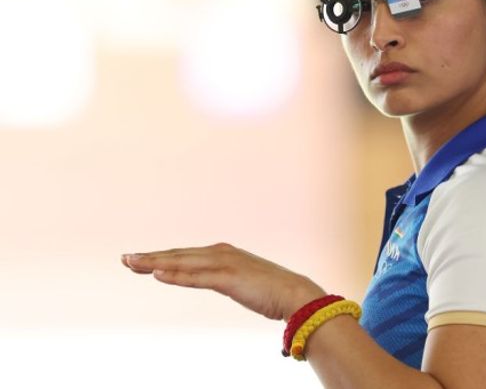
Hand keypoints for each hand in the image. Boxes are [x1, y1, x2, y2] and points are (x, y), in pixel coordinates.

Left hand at [121, 243, 326, 321]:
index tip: (140, 260)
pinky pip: (196, 277)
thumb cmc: (274, 292)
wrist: (296, 294)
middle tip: (125, 259)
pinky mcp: (228, 278)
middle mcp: (222, 254)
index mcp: (225, 254)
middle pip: (179, 255)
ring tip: (132, 263)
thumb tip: (225, 282)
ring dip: (155, 262)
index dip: (161, 257)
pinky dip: (176, 275)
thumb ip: (230, 280)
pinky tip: (157, 274)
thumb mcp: (244, 283)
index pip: (185, 255)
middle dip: (150, 256)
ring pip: (182, 262)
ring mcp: (225, 264)